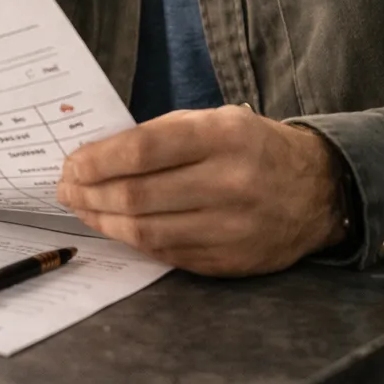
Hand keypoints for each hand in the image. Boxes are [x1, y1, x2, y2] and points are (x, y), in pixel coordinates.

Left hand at [56, 106, 346, 276]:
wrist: (317, 191)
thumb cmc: (252, 148)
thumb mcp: (215, 122)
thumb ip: (159, 136)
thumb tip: (94, 157)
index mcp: (224, 137)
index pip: (143, 151)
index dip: (97, 161)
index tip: (71, 164)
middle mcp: (230, 183)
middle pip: (137, 196)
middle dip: (90, 194)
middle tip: (66, 189)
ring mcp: (231, 228)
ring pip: (145, 231)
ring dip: (102, 221)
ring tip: (82, 208)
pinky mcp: (229, 261)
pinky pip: (165, 253)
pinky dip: (132, 240)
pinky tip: (115, 227)